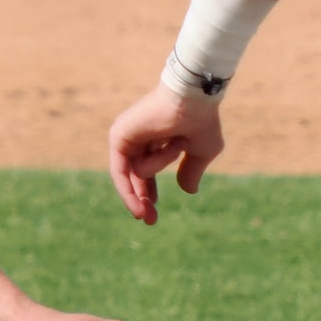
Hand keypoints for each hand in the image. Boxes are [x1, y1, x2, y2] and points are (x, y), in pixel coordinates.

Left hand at [109, 86, 223, 224]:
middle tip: (149, 221)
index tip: (152, 215)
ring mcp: (125, 135)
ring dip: (161, 163)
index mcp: (154, 139)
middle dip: (139, 200)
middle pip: (131, 177)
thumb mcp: (202, 152)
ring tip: (176, 142)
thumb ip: (191, 170)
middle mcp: (136, 137)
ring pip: (136, 173)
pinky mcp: (117, 136)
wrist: (194, 99)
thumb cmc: (202, 119)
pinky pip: (123, 170)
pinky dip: (143, 172)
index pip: (144, 172)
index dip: (147, 193)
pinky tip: (150, 180)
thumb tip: (188, 191)